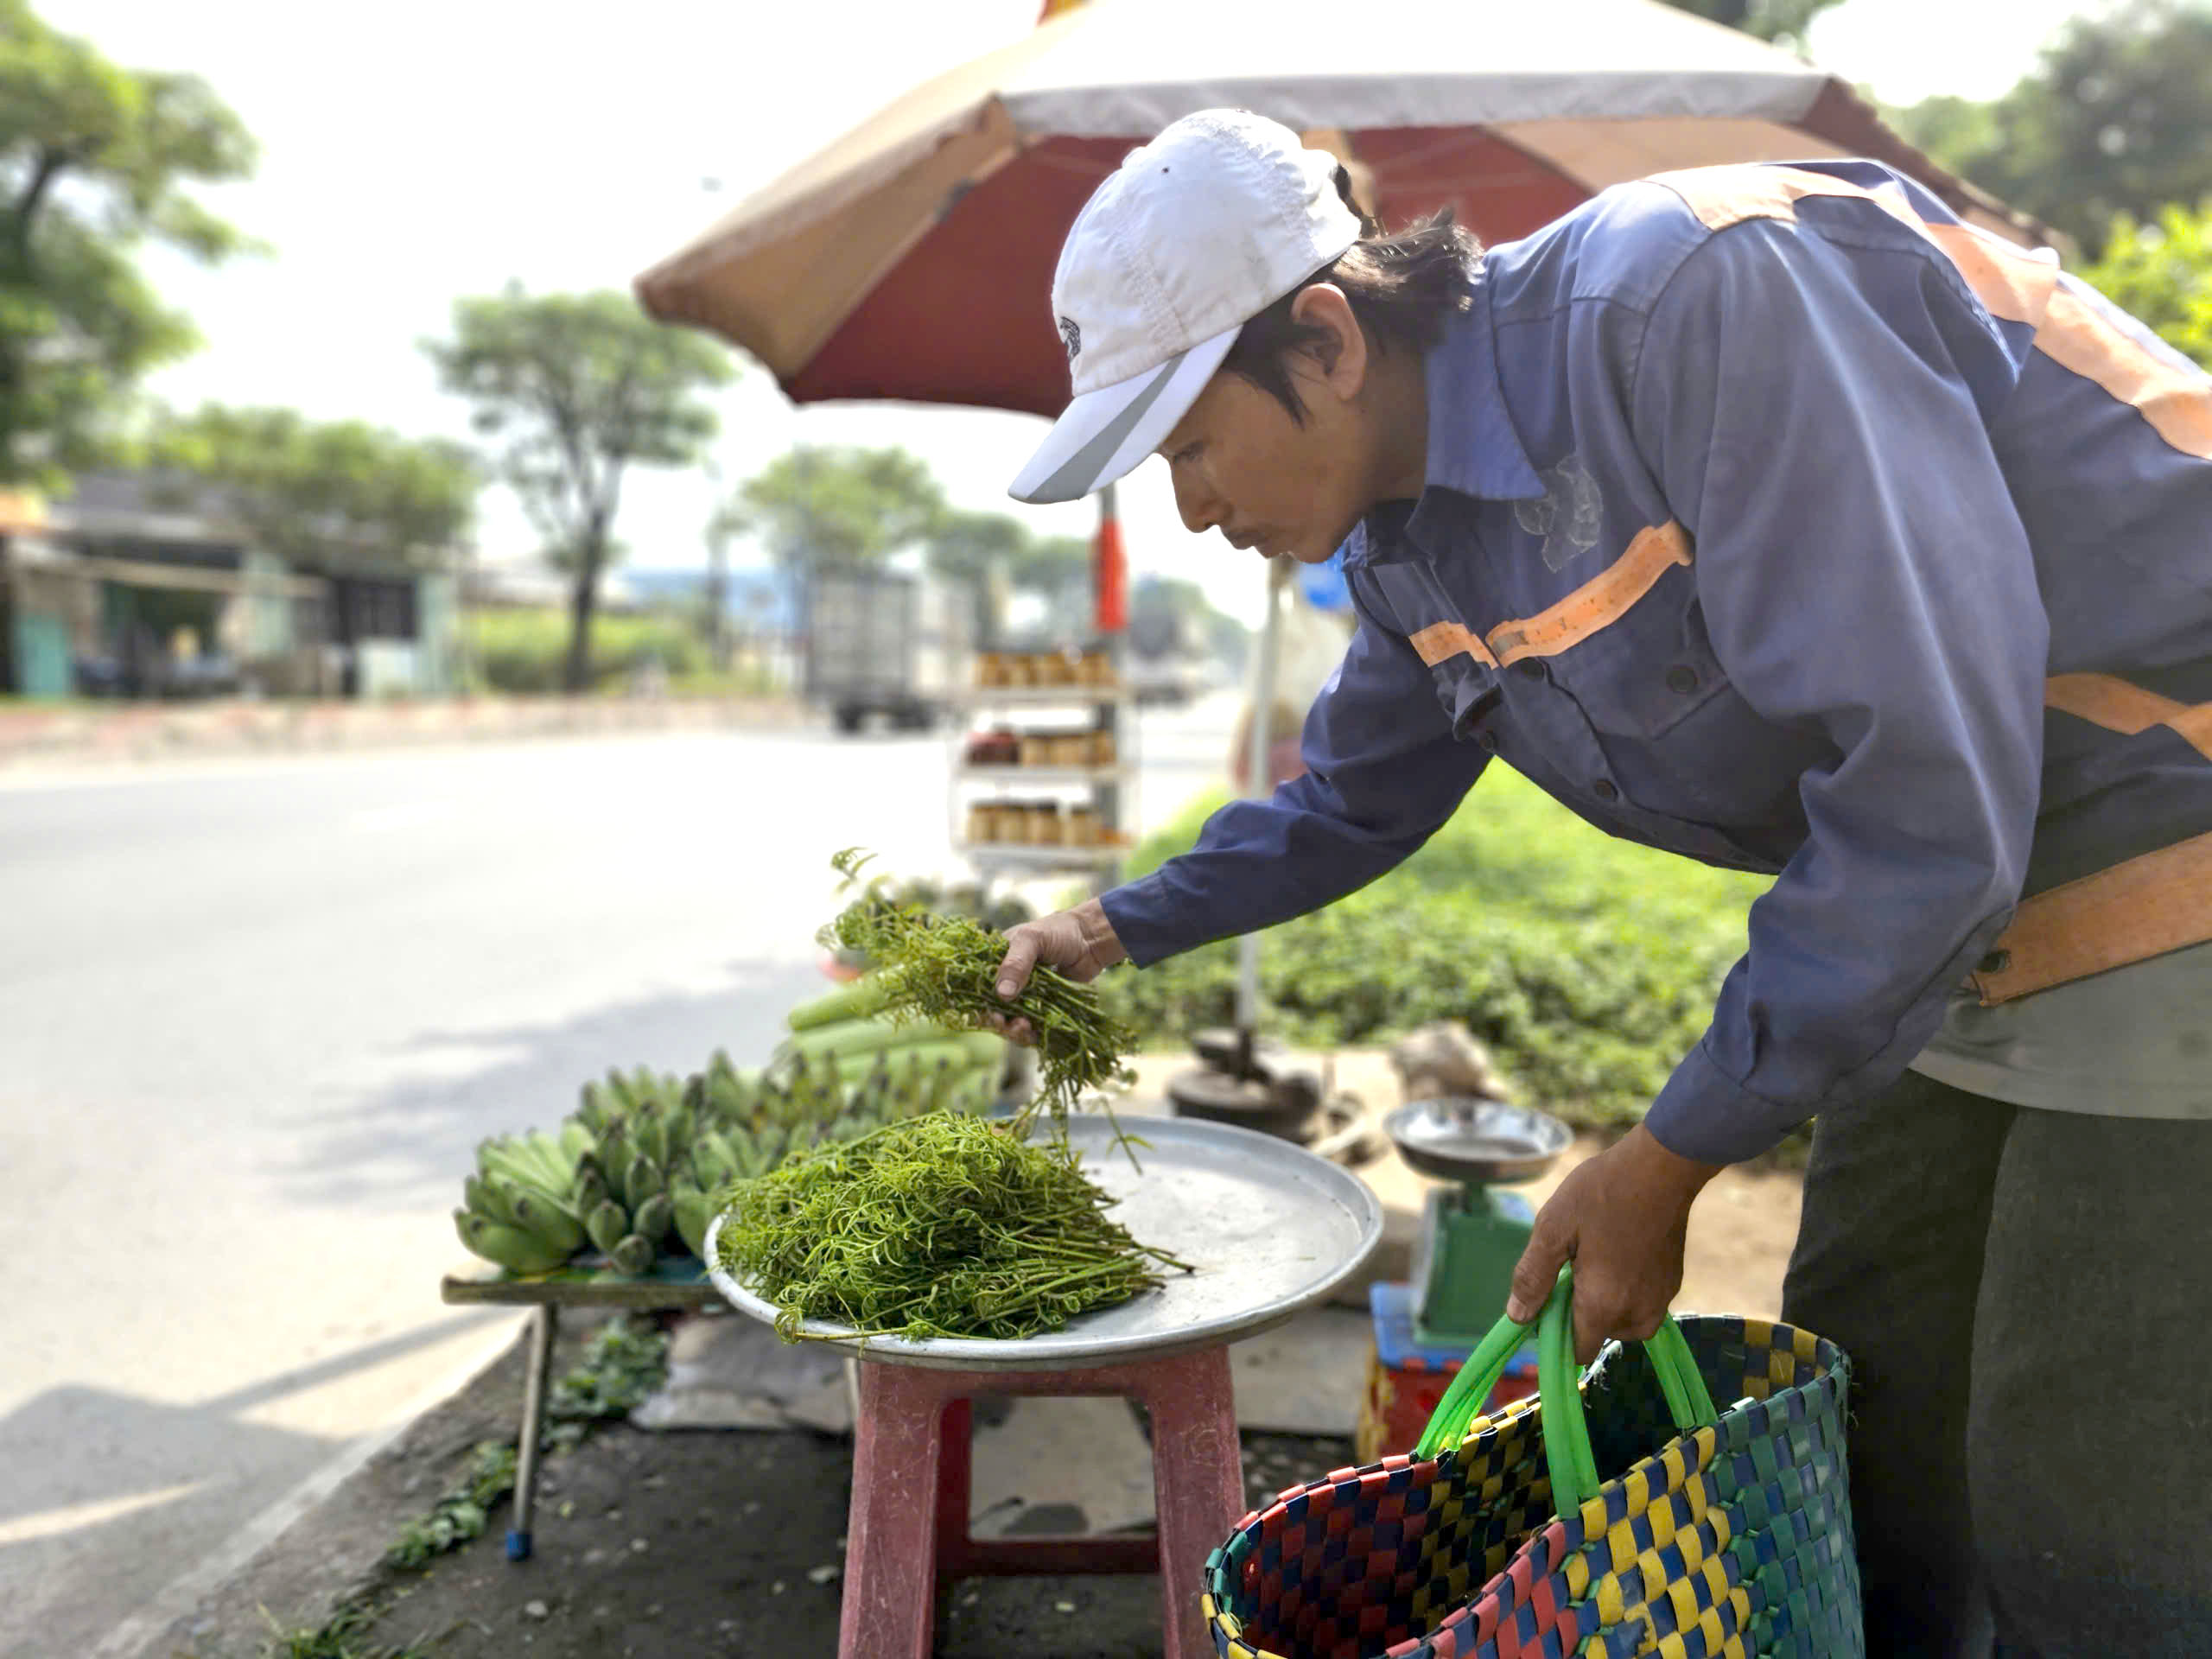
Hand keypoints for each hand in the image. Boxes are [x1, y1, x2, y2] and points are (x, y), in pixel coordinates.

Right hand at [988, 898, 1125, 1042]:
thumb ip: (1016, 963)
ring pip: (1012, 1020)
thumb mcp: (1033, 939)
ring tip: (1025, 1028)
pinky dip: (1031, 1034)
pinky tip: (1035, 1034)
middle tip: (1010, 1024)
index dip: (980, 1003)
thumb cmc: (1059, 931)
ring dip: (1014, 1030)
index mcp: (998, 961)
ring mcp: (1026, 995)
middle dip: (999, 1021)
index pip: (979, 986)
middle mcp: (1008, 980)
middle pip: (994, 1008)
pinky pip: (1032, 1025)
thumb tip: (1003, 994)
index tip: (991, 1014)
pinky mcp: (1043, 1007)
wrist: (1092, 940)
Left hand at [1505, 1123, 1722, 1363]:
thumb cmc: (1601, 1193)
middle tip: (1572, 1263)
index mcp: (1604, 1306)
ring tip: (1595, 1254)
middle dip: (1579, 1310)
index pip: (1576, 1351)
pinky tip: (1617, 1251)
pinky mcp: (1673, 1283)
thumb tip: (1517, 1317)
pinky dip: (1625, 1288)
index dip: (1554, 1333)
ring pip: (1622, 1321)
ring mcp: (1660, 1299)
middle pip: (1598, 1335)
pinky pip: (1641, 1303)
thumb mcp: (1553, 1228)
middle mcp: (1638, 1314)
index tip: (1547, 1300)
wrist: (1662, 1167)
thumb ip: (1533, 1277)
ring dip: (1604, 1300)